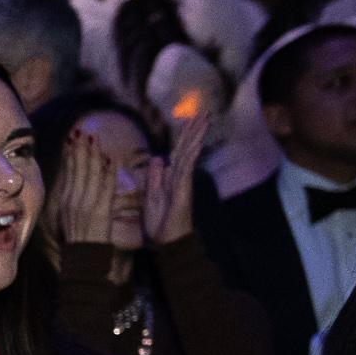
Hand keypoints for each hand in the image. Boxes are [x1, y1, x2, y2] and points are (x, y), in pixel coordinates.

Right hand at [52, 129, 120, 250]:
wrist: (84, 259)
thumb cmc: (80, 239)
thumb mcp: (70, 217)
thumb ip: (73, 199)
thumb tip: (73, 181)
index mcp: (67, 202)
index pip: (69, 174)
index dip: (71, 156)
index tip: (72, 140)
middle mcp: (75, 201)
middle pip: (78, 171)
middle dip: (81, 150)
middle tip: (83, 133)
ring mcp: (87, 206)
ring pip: (91, 176)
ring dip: (94, 156)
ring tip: (95, 140)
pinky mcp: (101, 211)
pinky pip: (106, 189)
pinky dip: (109, 174)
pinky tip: (112, 161)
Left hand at [142, 105, 209, 248]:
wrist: (166, 243)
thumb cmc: (159, 223)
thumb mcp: (151, 196)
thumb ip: (155, 177)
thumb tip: (159, 158)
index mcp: (169, 177)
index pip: (177, 151)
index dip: (182, 136)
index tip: (187, 119)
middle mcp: (179, 177)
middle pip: (186, 148)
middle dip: (193, 130)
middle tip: (202, 111)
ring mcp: (183, 183)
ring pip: (189, 154)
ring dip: (196, 136)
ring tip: (204, 118)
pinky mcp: (183, 190)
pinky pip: (187, 168)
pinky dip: (191, 153)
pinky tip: (196, 141)